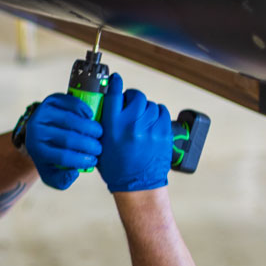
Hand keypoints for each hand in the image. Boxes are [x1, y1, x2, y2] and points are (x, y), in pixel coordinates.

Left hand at [24, 93, 102, 190]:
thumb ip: (63, 180)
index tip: (94, 160)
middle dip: (89, 144)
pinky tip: (91, 117)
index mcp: (37, 150)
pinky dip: (83, 109)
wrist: (40, 133)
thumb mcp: (53, 174)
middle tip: (99, 147)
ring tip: (98, 133)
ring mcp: (41, 113)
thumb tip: (74, 173)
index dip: (81, 160)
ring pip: (69, 120)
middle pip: (68, 138)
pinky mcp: (50, 100)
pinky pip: (69, 103)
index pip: (62, 157)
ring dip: (89, 127)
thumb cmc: (51, 156)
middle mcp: (35, 131)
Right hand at [96, 73, 170, 192]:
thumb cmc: (116, 168)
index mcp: (113, 126)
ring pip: (150, 104)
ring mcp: (150, 129)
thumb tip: (108, 103)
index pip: (115, 94)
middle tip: (132, 105)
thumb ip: (104, 123)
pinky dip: (157, 115)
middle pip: (136, 96)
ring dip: (146, 108)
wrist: (137, 186)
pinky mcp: (163, 134)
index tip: (117, 79)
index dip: (116, 83)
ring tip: (142, 120)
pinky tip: (152, 123)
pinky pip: (162, 112)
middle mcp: (131, 125)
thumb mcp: (101, 144)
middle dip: (133, 98)